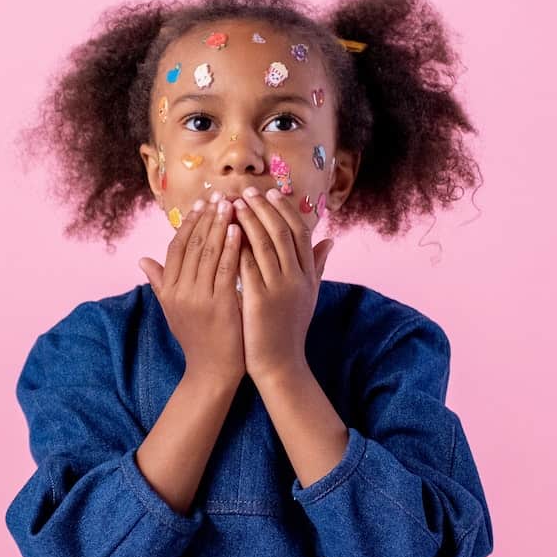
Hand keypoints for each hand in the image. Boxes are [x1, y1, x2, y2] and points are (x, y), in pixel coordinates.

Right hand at [139, 196, 245, 385]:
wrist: (211, 371)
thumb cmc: (196, 338)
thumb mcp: (173, 310)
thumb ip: (160, 282)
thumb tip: (142, 259)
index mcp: (169, 289)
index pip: (176, 247)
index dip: (188, 223)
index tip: (200, 203)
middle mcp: (179, 291)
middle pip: (192, 245)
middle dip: (206, 217)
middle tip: (219, 195)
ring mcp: (198, 298)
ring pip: (208, 253)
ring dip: (219, 225)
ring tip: (230, 204)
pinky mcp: (219, 305)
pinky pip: (224, 269)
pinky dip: (230, 247)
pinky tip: (237, 230)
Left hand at [233, 187, 334, 381]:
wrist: (281, 365)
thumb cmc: (290, 329)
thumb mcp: (309, 296)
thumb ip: (317, 266)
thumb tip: (330, 240)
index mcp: (309, 276)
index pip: (301, 233)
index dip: (285, 210)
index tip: (271, 193)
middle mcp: (298, 279)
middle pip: (283, 233)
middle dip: (265, 209)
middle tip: (248, 191)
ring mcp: (280, 289)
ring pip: (265, 245)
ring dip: (249, 221)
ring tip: (234, 204)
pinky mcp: (260, 300)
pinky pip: (247, 266)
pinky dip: (238, 246)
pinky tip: (226, 232)